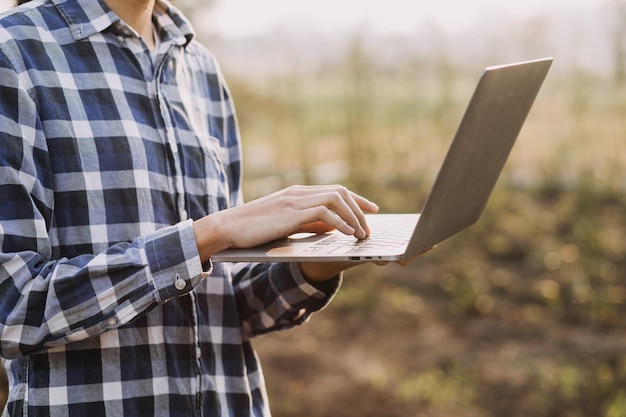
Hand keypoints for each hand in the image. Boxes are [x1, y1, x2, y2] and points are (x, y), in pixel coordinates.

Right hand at [193, 185, 378, 261]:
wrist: (227, 228)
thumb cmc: (254, 229)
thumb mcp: (285, 224)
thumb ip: (307, 222)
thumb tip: (332, 227)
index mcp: (297, 193)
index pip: (334, 190)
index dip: (356, 200)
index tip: (372, 210)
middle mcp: (299, 192)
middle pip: (340, 192)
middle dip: (360, 208)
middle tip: (370, 227)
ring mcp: (295, 200)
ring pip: (336, 199)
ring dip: (354, 216)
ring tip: (362, 234)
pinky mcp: (291, 212)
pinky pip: (325, 212)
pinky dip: (340, 222)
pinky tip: (348, 234)